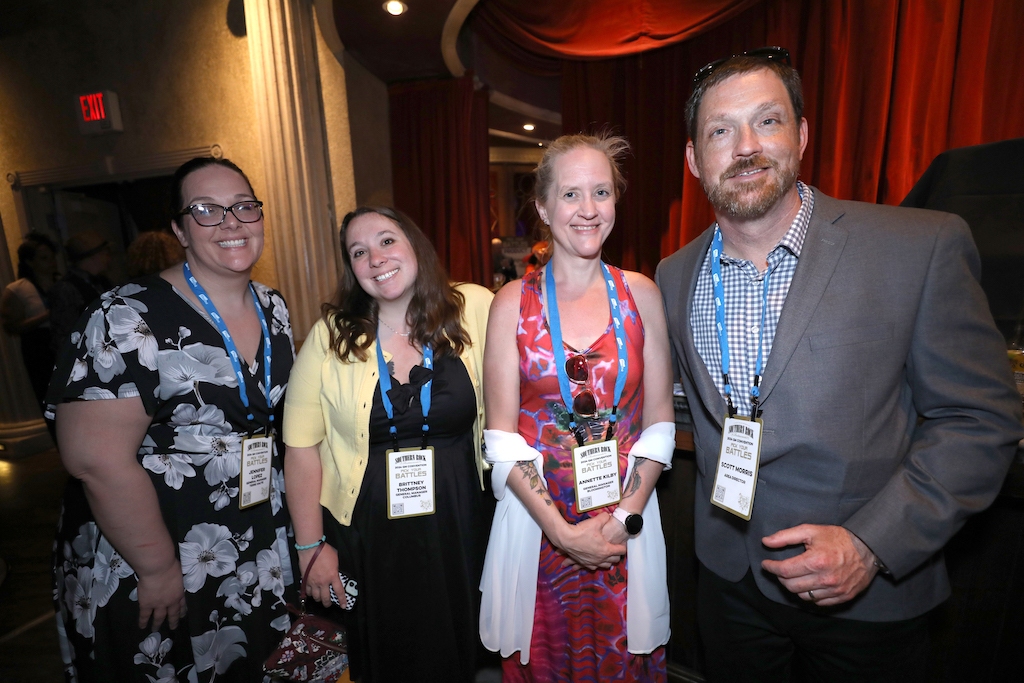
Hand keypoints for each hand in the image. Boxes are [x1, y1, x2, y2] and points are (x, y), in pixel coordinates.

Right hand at [136, 560, 185, 630]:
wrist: (158, 569)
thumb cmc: (170, 566)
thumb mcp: (178, 574)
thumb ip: (176, 580)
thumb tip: (175, 578)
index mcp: (179, 593)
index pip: (182, 604)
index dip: (182, 610)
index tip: (182, 616)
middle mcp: (170, 602)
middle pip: (172, 614)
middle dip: (173, 621)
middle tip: (173, 628)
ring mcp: (158, 604)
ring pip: (159, 617)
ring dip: (157, 624)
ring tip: (155, 630)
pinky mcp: (146, 605)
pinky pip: (144, 615)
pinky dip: (143, 621)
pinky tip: (142, 627)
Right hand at [298, 543, 343, 607]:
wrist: (311, 548)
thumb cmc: (324, 551)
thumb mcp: (335, 560)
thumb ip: (335, 569)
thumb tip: (334, 572)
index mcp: (333, 576)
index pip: (339, 592)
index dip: (342, 600)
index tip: (343, 606)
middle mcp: (323, 582)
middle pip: (326, 598)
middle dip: (328, 603)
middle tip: (328, 604)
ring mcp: (314, 582)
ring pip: (316, 597)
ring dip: (318, 599)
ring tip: (320, 598)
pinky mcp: (306, 580)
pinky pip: (308, 591)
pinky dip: (310, 594)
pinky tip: (311, 592)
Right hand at [554, 512, 626, 570]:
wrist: (566, 539)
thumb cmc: (581, 532)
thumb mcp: (596, 522)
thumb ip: (604, 517)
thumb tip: (608, 515)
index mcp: (606, 549)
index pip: (621, 550)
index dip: (623, 545)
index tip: (622, 542)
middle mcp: (601, 558)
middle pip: (614, 560)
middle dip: (617, 554)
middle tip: (616, 547)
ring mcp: (593, 562)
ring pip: (605, 565)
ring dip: (608, 561)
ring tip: (607, 555)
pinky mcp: (584, 563)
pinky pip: (594, 567)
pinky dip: (596, 563)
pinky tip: (595, 559)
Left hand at [761, 524, 877, 606]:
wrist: (868, 548)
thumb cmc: (838, 538)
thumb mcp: (811, 530)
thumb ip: (786, 536)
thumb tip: (766, 542)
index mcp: (816, 561)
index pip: (784, 570)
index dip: (771, 567)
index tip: (766, 564)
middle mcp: (825, 579)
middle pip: (791, 586)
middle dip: (781, 577)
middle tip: (781, 569)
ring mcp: (835, 591)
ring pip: (803, 596)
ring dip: (794, 586)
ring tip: (795, 575)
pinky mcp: (842, 597)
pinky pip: (818, 602)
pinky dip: (810, 594)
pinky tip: (809, 583)